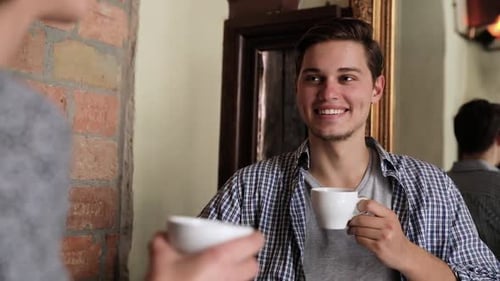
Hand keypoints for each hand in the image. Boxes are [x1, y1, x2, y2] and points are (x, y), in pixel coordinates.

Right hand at [146, 231, 263, 280]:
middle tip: (234, 253)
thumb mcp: (160, 259)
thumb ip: (162, 242)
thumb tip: (163, 237)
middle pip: (254, 265)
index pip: (255, 243)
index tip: (248, 234)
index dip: (254, 236)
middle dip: (247, 258)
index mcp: (220, 258)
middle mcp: (230, 277)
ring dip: (239, 275)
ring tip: (224, 271)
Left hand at [347, 199, 412, 270]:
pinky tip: (359, 237)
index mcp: (389, 215)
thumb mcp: (390, 220)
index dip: (360, 205)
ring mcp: (383, 237)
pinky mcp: (378, 247)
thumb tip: (357, 208)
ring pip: (359, 230)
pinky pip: (360, 240)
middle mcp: (387, 225)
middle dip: (352, 221)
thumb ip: (377, 213)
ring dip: (352, 230)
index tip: (356, 209)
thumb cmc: (394, 235)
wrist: (403, 253)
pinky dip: (357, 238)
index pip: (370, 204)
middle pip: (361, 219)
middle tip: (350, 223)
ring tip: (352, 230)